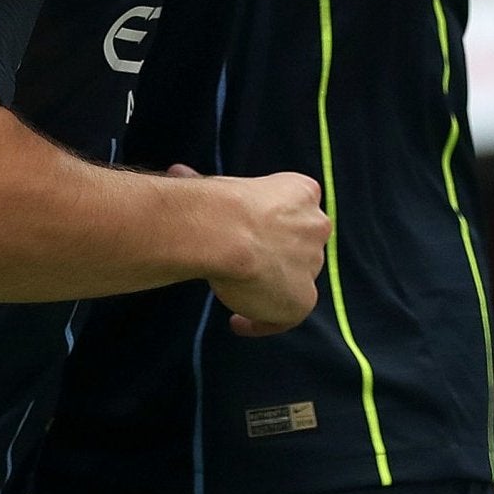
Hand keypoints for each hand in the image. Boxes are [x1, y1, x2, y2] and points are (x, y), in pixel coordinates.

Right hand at [174, 165, 328, 337]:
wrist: (226, 232)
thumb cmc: (218, 204)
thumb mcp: (219, 186)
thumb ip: (210, 188)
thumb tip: (176, 172)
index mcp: (303, 191)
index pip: (296, 209)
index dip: (274, 224)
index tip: (248, 233)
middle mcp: (316, 226)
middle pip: (300, 245)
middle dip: (277, 255)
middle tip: (241, 265)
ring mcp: (312, 264)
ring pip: (295, 279)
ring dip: (271, 286)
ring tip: (236, 292)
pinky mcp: (303, 299)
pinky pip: (284, 316)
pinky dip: (262, 321)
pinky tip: (237, 322)